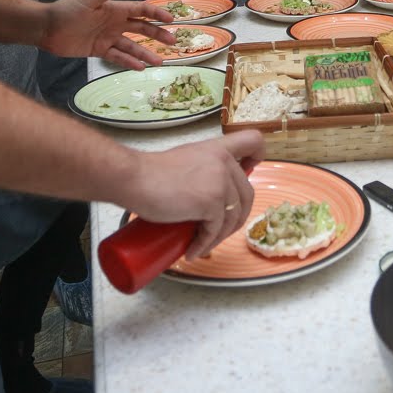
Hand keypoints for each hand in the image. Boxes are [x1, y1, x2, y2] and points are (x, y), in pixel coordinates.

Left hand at [40, 0, 172, 68]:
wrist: (48, 28)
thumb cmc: (69, 9)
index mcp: (115, 8)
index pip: (141, 10)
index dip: (156, 13)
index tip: (171, 19)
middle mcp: (115, 23)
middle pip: (141, 29)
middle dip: (158, 35)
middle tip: (173, 42)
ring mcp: (108, 38)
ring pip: (132, 46)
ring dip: (146, 53)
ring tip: (160, 62)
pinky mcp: (99, 51)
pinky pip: (118, 57)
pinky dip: (129, 62)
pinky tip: (140, 68)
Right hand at [123, 130, 264, 258]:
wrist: (134, 178)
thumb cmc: (151, 173)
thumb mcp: (187, 159)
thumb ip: (204, 168)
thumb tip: (209, 193)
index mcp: (218, 148)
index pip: (254, 141)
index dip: (257, 158)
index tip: (249, 172)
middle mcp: (224, 162)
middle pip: (247, 194)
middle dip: (236, 218)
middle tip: (217, 231)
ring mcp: (220, 182)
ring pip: (233, 216)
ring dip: (219, 236)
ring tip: (202, 245)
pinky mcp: (211, 202)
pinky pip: (216, 229)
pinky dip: (205, 244)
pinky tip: (194, 251)